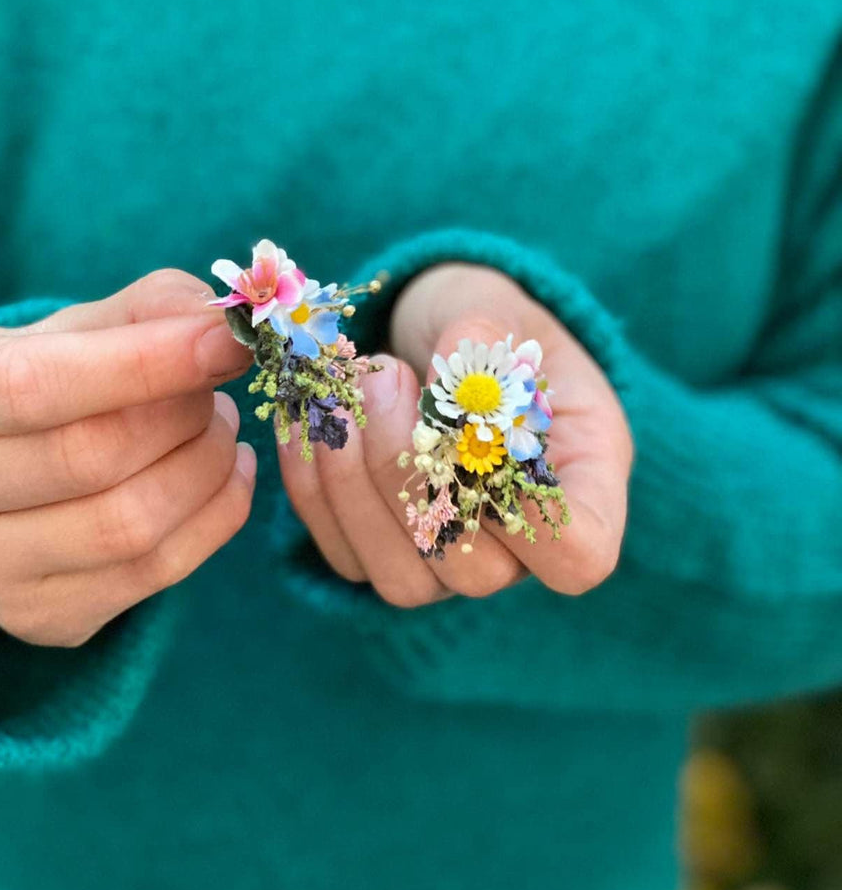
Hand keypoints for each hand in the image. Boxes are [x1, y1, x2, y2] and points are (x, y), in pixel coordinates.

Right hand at [0, 270, 255, 646]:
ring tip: (218, 429)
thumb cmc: (43, 378)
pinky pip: (154, 575)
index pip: (28, 384)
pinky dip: (216, 518)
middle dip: (180, 415)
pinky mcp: (33, 617)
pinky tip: (225, 475)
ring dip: (204, 467)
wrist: (3, 468)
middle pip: (85, 458)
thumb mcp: (74, 326)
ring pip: (126, 526)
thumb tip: (219, 327)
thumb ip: (147, 311)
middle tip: (216, 388)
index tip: (223, 342)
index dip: (141, 363)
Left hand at [278, 262, 632, 606]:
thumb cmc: (483, 325)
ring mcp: (450, 563)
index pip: (579, 554)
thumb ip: (482, 341)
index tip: (479, 432)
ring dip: (354, 484)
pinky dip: (314, 485)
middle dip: (413, 475)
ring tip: (348, 391)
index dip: (532, 519)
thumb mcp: (495, 310)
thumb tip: (453, 379)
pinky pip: (343, 552)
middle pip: (476, 572)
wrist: (431, 339)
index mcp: (582, 483)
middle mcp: (520, 545)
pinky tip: (307, 418)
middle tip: (387, 379)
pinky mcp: (381, 557)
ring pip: (402, 578)